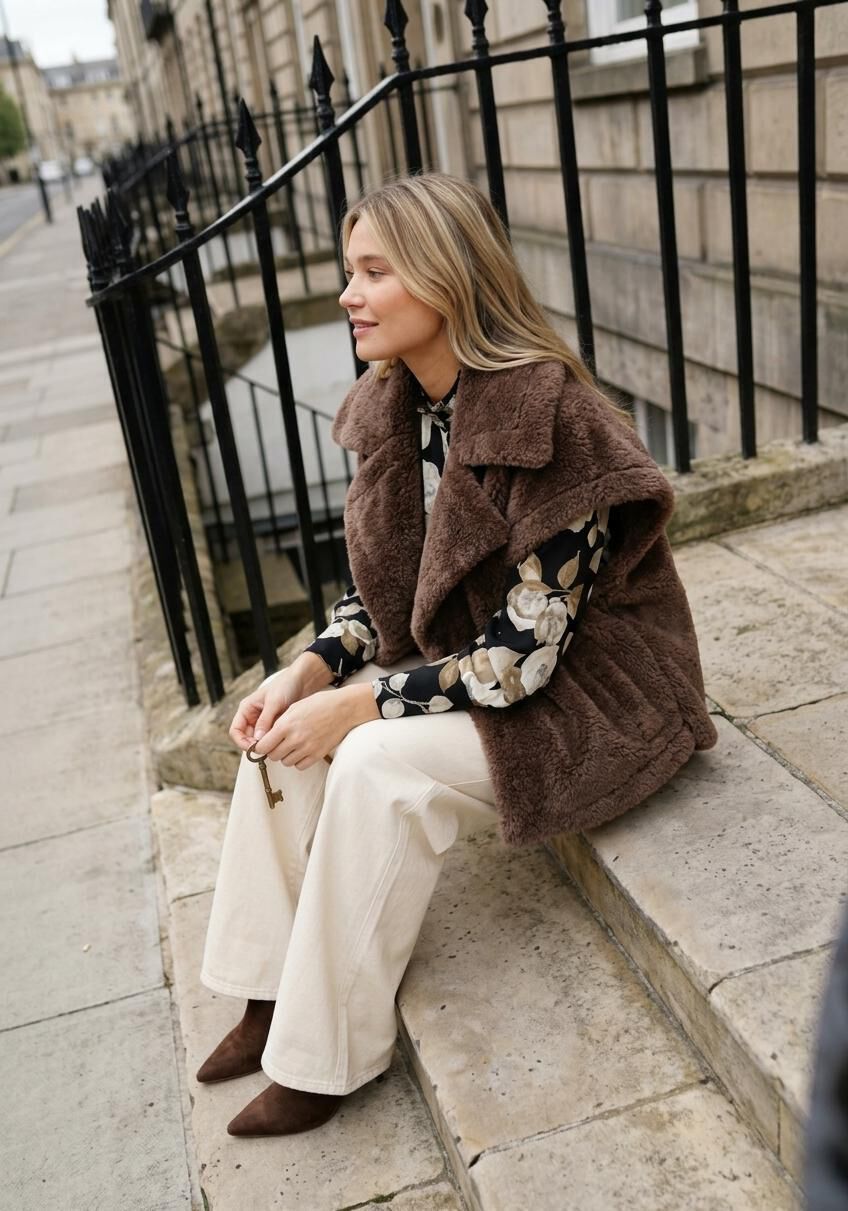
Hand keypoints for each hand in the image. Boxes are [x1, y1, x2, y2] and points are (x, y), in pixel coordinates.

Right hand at [229, 665, 307, 751]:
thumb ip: (265, 720)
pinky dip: (274, 743)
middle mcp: (252, 717)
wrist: (302, 681)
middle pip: (246, 739)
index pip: (235, 731)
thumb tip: (257, 740)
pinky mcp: (274, 726)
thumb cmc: (285, 686)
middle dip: (254, 746)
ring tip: (276, 746)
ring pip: (259, 741)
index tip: (254, 748)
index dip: (241, 742)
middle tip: (267, 750)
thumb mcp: (274, 702)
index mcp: (246, 709)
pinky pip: (270, 739)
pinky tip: (282, 743)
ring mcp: (263, 723)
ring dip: (265, 745)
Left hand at [252, 683, 379, 769]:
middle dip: (272, 751)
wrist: (344, 709)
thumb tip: (265, 736)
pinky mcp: (318, 755)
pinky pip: (300, 766)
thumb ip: (278, 723)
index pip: (262, 746)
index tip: (263, 744)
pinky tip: (301, 751)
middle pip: (273, 756)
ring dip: (285, 756)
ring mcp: (307, 748)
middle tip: (278, 744)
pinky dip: (298, 761)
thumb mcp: (294, 708)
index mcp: (286, 725)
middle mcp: (295, 738)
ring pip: (285, 762)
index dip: (260, 746)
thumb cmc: (318, 704)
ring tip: (291, 746)